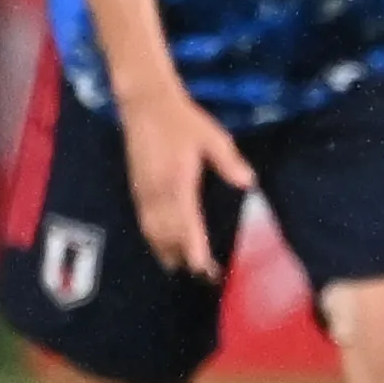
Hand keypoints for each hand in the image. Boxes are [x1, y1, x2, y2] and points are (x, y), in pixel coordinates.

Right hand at [120, 85, 256, 278]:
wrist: (145, 104)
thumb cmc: (183, 121)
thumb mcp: (213, 137)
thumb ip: (229, 162)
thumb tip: (248, 183)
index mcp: (177, 181)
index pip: (186, 223)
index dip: (194, 248)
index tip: (204, 267)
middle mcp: (156, 191)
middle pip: (166, 233)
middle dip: (182, 257)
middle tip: (203, 277)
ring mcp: (142, 190)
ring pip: (151, 230)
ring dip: (165, 251)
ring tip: (180, 271)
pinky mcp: (135, 187)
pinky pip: (143, 220)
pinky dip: (152, 238)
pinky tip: (162, 247)